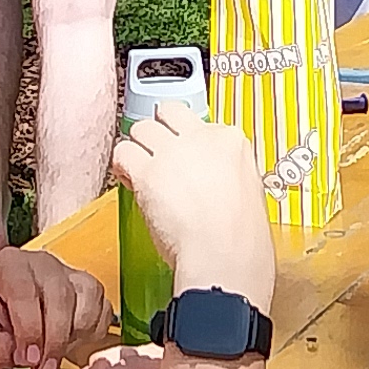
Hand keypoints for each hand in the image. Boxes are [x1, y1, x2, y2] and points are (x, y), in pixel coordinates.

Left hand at [0, 249, 110, 368]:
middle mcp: (42, 265)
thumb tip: (21, 355)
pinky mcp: (90, 289)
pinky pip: (103, 310)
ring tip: (55, 355)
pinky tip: (71, 344)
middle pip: (60, 295)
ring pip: (87, 300)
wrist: (4, 313)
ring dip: (74, 337)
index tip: (29, 358)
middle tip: (44, 368)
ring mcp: (70, 274)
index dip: (29, 329)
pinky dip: (91, 334)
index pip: (24, 291)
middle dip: (54, 340)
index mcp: (9, 267)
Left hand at [110, 103, 274, 300]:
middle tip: (157, 155)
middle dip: (160, 131)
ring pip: (142, 128)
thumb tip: (208, 180)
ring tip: (139, 168)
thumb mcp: (247, 192)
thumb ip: (226, 174)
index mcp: (232, 141)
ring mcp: (172, 152)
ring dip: (138, 146)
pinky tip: (127, 179)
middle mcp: (201, 138)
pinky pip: (123, 152)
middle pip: (168, 113)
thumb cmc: (240, 239)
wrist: (225, 255)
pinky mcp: (147, 171)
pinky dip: (121, 165)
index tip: (183, 157)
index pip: (198, 122)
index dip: (186, 140)